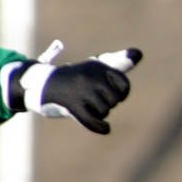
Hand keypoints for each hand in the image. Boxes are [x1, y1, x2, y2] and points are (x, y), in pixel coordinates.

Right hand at [10, 41, 141, 133]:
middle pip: (114, 101)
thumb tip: (139, 53)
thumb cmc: (76, 76)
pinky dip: (100, 126)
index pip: (124, 86)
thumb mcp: (97, 66)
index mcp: (98, 66)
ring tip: (84, 104)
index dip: (120, 94)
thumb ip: (119, 62)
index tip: (109, 92)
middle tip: (92, 98)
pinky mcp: (71, 105)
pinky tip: (106, 128)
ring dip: (97, 112)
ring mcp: (80, 90)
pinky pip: (91, 120)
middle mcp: (90, 76)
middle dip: (107, 104)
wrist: (42, 84)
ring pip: (103, 111)